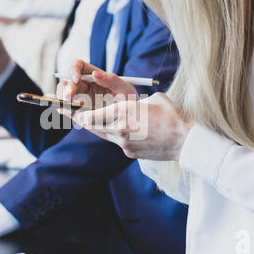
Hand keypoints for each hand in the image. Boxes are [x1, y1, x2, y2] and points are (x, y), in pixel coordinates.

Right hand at [57, 60, 137, 114]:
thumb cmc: (129, 100)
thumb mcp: (125, 88)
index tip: (77, 78)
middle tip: (70, 97)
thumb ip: (112, 80)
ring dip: (63, 99)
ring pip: (64, 95)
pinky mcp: (78, 113)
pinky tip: (66, 111)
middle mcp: (84, 86)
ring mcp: (79, 99)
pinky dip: (63, 110)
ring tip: (70, 105)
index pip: (78, 66)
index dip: (74, 69)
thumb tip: (95, 74)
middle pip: (67, 82)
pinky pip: (66, 110)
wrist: (132, 120)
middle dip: (66, 89)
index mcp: (93, 76)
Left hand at [75, 93, 193, 160]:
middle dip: (81, 119)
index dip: (77, 112)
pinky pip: (117, 142)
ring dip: (97, 127)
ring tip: (89, 119)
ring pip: (103, 134)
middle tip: (70, 112)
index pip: (91, 115)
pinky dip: (116, 135)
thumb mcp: (151, 99)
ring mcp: (124, 144)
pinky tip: (122, 130)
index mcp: (123, 112)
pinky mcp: (130, 153)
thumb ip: (133, 103)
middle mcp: (119, 129)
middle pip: (91, 126)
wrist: (185, 141)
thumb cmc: (172, 116)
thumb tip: (128, 105)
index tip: (67, 108)